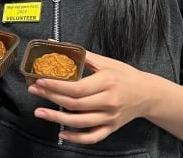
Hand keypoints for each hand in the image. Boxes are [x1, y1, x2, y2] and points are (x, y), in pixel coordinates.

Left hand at [29, 50, 149, 143]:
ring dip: (57, 118)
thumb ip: (82, 54)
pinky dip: (76, 138)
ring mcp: (110, 117)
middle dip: (51, 97)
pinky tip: (62, 133)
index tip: (40, 81)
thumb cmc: (125, 75)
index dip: (56, 86)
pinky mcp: (111, 128)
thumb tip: (57, 43)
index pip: (77, 88)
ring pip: (80, 122)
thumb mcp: (106, 62)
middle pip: (75, 104)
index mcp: (107, 83)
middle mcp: (109, 102)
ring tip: (40, 112)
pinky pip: (92, 137)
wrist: (148, 94)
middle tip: (34, 91)